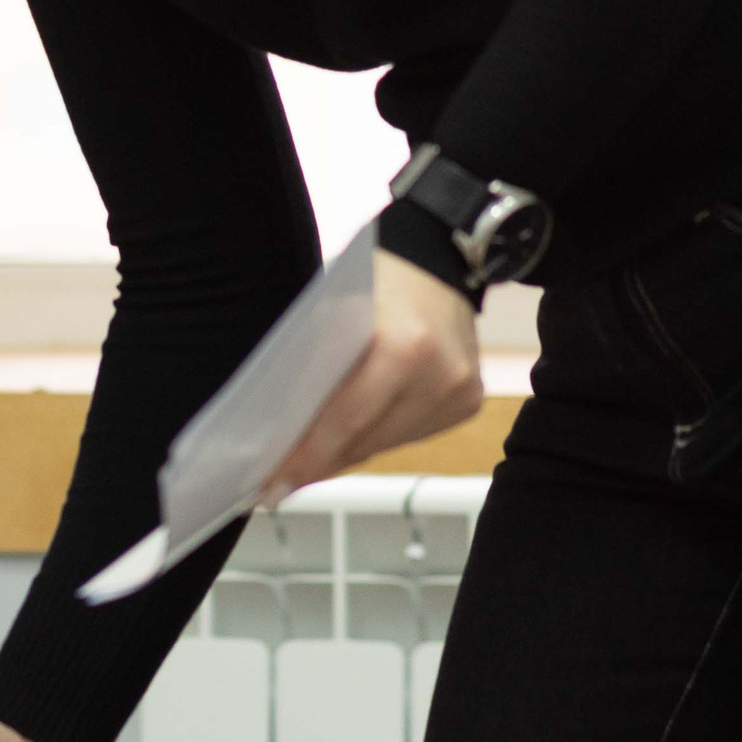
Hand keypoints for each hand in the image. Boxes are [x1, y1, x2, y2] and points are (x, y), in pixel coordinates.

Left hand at [266, 248, 482, 498]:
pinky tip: (353, 433)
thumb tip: (281, 436)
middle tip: (279, 482)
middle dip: (319, 462)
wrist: (439, 257)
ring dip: (347, 452)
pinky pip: (410, 435)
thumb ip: (312, 371)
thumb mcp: (332, 313)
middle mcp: (441, 374)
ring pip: (386, 445)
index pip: (346, 421)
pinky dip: (377, 435)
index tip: (272, 484)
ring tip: (309, 461)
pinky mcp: (468, 402)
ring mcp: (460, 390)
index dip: (306, 459)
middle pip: (366, 441)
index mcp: (404, 346)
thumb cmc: (376, 278)